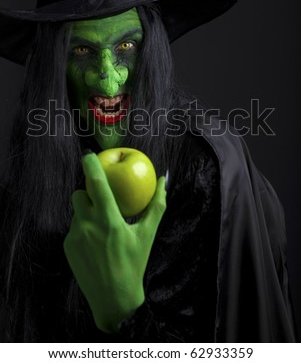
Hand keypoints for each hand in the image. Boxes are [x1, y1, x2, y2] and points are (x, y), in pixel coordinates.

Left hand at [64, 152, 165, 332]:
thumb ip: (157, 205)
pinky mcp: (67, 246)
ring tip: (100, 226)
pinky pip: (73, 228)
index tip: (89, 154)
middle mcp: (88, 226)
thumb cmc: (135, 263)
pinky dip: (83, 229)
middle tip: (100, 199)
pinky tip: (94, 244)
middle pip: (79, 194)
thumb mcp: (148, 234)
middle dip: (86, 191)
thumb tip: (164, 180)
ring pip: (76, 212)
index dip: (91, 165)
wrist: (113, 298)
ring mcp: (75, 236)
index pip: (96, 184)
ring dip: (86, 211)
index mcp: (109, 220)